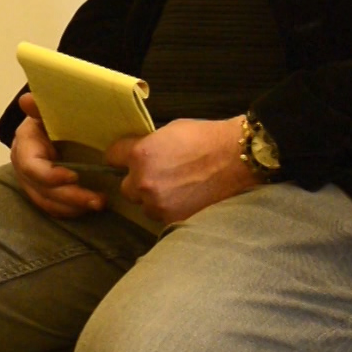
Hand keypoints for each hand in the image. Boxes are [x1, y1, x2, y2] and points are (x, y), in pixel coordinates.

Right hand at [9, 92, 106, 217]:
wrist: (54, 125)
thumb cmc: (54, 117)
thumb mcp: (49, 109)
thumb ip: (40, 107)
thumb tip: (26, 100)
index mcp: (25, 145)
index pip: (31, 167)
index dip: (50, 176)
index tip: (74, 177)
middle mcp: (24, 167)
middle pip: (42, 190)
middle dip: (70, 197)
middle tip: (98, 199)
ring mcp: (32, 183)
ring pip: (48, 203)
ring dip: (74, 207)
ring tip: (99, 203)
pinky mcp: (43, 192)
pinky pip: (54, 207)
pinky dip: (72, 210)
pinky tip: (90, 205)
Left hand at [106, 116, 256, 224]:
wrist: (239, 158)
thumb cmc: (207, 139)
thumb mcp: (169, 131)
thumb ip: (148, 146)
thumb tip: (139, 153)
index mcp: (140, 155)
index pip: (112, 158)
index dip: (120, 157)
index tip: (125, 159)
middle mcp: (144, 182)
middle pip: (127, 187)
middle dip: (139, 182)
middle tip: (161, 176)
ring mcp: (158, 204)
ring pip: (145, 206)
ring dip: (155, 199)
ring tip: (179, 190)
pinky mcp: (174, 220)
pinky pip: (163, 217)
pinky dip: (171, 211)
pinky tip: (187, 200)